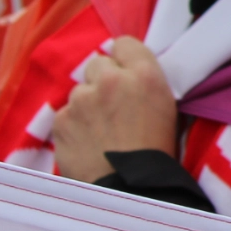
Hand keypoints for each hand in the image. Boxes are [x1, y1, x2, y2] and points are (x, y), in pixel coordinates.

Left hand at [52, 37, 178, 182]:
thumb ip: (147, 82)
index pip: (125, 43)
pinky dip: (75, 125)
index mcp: (145, 74)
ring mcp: (82, 99)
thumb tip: (134, 74)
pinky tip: (88, 141)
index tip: (127, 73)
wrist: (131, 187)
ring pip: (81, 90)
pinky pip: (66, 114)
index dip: (125, 58)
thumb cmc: (159, 149)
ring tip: (101, 129)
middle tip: (114, 104)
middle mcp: (111, 80)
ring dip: (88, 103)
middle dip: (104, 80)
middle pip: (99, 63)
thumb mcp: (169, 107)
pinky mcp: (62, 120)